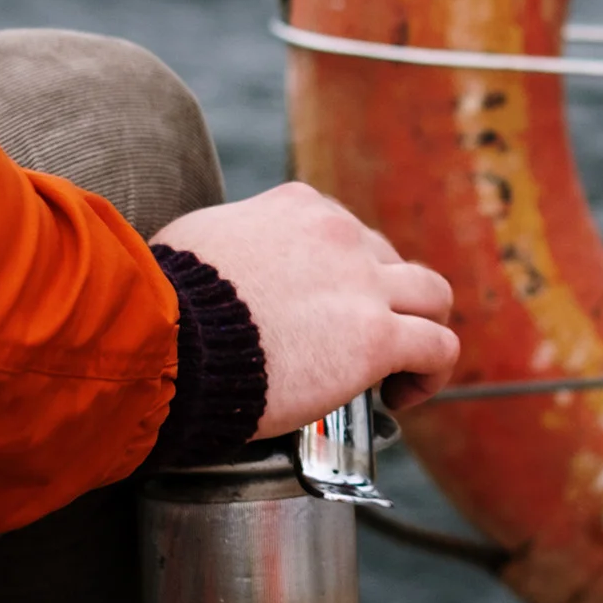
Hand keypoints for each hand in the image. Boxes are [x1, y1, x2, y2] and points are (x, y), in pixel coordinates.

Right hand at [154, 183, 458, 438]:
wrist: (168, 337)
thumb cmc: (164, 301)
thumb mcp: (199, 241)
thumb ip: (235, 247)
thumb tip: (228, 271)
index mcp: (298, 207)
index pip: (346, 233)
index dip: (346, 277)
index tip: (328, 312)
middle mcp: (340, 234)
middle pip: (392, 261)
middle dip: (387, 301)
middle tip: (362, 343)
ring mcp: (364, 285)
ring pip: (433, 296)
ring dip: (425, 329)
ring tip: (402, 370)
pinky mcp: (377, 338)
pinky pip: (438, 348)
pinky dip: (432, 372)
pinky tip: (405, 395)